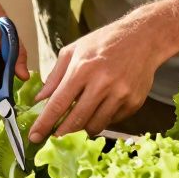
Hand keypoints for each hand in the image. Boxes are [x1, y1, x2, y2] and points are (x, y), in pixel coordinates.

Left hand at [29, 17, 163, 141]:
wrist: (144, 38)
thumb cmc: (104, 42)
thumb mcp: (74, 50)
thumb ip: (55, 76)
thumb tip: (40, 100)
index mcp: (82, 69)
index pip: (58, 104)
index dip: (45, 124)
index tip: (34, 136)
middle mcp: (102, 84)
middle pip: (76, 120)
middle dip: (61, 134)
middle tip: (53, 139)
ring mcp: (120, 95)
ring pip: (95, 125)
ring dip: (81, 129)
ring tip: (76, 124)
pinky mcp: (133, 103)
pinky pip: (111, 121)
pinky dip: (101, 120)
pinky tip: (98, 109)